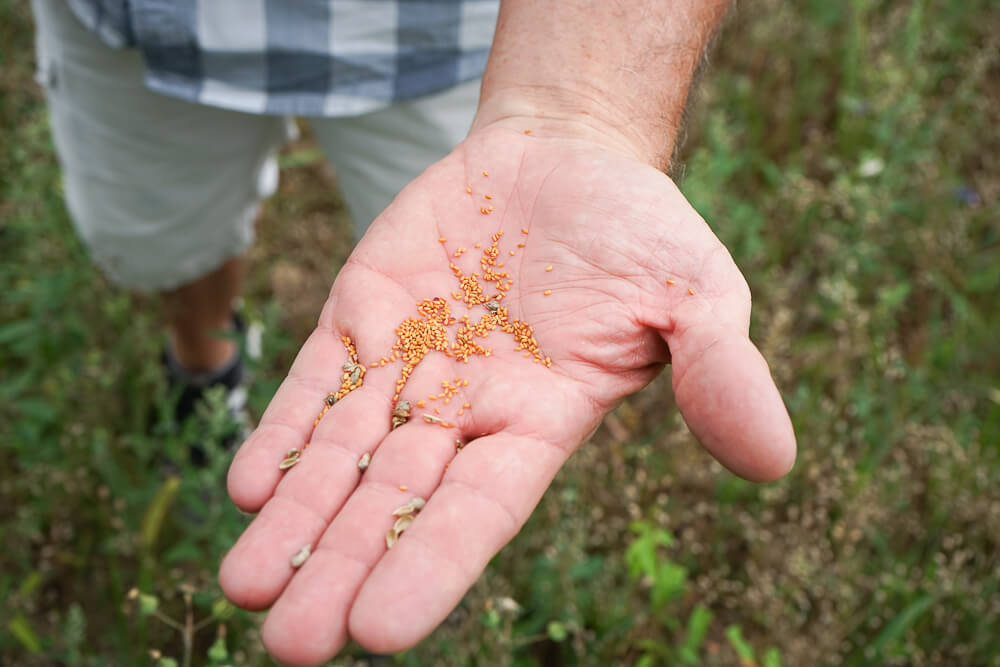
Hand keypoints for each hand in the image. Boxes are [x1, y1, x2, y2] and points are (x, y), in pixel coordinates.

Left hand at [218, 123, 794, 665]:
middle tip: (288, 645)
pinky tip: (248, 484)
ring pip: (341, 454)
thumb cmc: (638, 231)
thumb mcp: (696, 294)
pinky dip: (284, 429)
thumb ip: (718, 372)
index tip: (378, 633)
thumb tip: (773, 460)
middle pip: (393, 502)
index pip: (479, 510)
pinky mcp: (364, 315)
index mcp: (539, 422)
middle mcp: (464, 410)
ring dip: (294, 518)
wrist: (564, 154)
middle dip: (341, 567)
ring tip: (243, 587)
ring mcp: (407, 364)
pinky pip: (317, 381)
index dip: (431, 564)